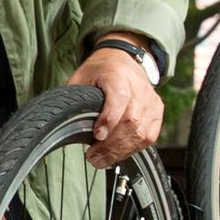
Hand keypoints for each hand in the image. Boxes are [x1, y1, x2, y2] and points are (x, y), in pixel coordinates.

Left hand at [66, 38, 163, 168]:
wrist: (123, 59)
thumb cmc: (99, 71)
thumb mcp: (80, 78)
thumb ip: (74, 99)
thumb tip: (62, 124)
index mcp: (117, 75)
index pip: (119, 98)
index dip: (109, 119)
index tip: (96, 136)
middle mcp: (138, 88)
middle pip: (131, 121)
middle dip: (111, 145)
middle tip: (93, 157)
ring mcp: (151, 101)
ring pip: (141, 133)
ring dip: (120, 152)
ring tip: (101, 160)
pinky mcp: (157, 112)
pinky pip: (149, 137)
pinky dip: (132, 149)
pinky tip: (117, 155)